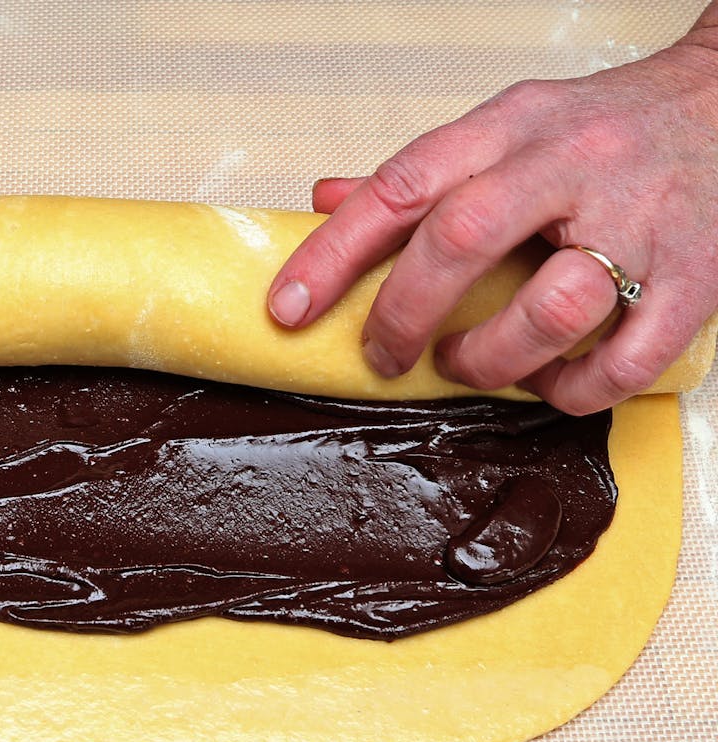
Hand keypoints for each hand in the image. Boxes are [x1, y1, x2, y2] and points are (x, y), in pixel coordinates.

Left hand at [266, 39, 717, 414]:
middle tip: (383, 355)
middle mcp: (571, 166)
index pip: (402, 186)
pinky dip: (575, 391)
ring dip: (490, 359)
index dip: (332, 253)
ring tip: (467, 365)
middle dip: (403, 313)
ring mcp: (639, 223)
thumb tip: (324, 201)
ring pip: (550, 309)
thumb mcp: (505, 127)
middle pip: (462, 240)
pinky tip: (549, 384)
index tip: (288, 306)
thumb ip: (420, 174)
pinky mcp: (696, 279)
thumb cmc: (604, 127)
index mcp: (511, 127)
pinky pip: (627, 360)